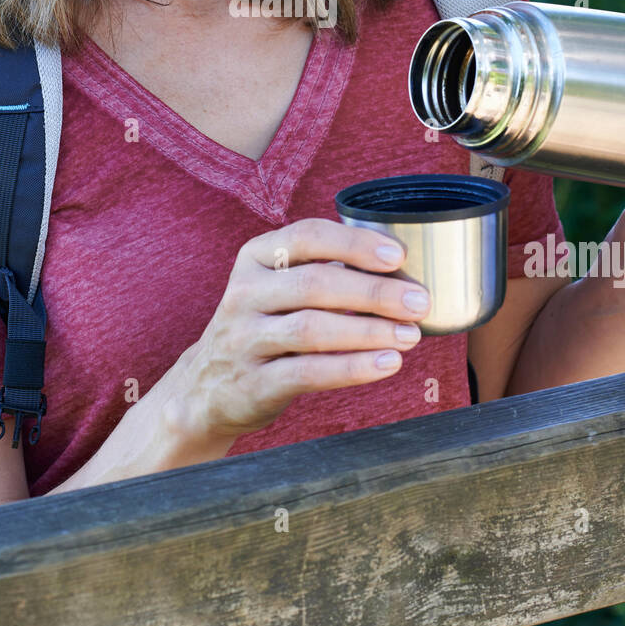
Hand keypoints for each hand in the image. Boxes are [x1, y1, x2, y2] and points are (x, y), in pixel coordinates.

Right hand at [173, 217, 430, 445]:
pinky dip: (352, 368)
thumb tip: (399, 273)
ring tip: (410, 335)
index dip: (353, 244)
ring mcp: (244, 339)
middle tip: (419, 301)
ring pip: (312, 329)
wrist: (206, 388)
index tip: (397, 256)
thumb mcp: (276, 288)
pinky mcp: (253, 383)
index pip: (306, 237)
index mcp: (255, 258)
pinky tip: (386, 364)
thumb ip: (322, 273)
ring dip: (369, 331)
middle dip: (374, 292)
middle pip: (314, 284)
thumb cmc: (263, 327)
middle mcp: (244, 293)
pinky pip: (308, 373)